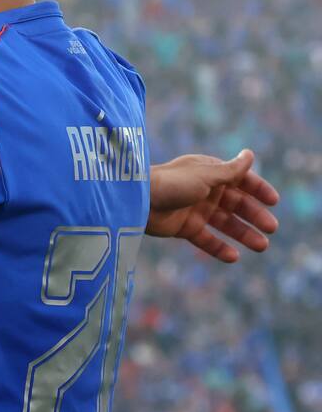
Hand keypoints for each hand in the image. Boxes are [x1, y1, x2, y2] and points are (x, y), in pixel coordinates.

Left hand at [146, 149, 278, 262]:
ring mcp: (194, 209)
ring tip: (262, 246)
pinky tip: (234, 257)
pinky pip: (206, 239)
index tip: (274, 201)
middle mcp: (204, 190)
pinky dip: (219, 248)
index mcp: (209, 172)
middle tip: (271, 228)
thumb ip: (230, 170)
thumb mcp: (205, 175)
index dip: (257, 189)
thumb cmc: (172, 183)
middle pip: (235, 204)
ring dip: (243, 234)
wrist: (137, 201)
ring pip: (224, 223)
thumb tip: (250, 154)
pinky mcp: (184, 227)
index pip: (239, 180)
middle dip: (254, 215)